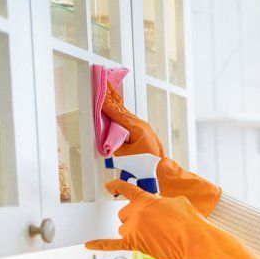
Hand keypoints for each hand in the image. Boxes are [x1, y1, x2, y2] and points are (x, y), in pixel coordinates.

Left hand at [87, 180, 259, 258]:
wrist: (194, 240)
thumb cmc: (190, 221)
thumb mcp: (178, 202)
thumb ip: (163, 203)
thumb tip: (161, 211)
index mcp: (144, 199)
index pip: (126, 189)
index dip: (117, 186)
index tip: (110, 185)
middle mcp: (134, 214)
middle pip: (124, 213)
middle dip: (135, 216)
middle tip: (152, 221)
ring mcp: (133, 230)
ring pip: (124, 228)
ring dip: (133, 228)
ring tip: (152, 232)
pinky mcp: (136, 245)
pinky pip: (113, 244)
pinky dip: (100, 244)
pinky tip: (88, 244)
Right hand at [103, 84, 221, 214]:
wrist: (161, 171)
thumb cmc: (144, 165)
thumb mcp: (124, 154)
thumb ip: (113, 141)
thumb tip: (107, 133)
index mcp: (137, 128)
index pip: (117, 114)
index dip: (106, 106)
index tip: (98, 97)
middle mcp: (142, 125)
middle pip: (122, 111)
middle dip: (111, 101)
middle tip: (102, 88)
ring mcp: (144, 127)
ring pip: (126, 115)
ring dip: (116, 107)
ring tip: (107, 96)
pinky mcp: (145, 132)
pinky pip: (130, 120)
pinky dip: (121, 115)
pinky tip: (116, 112)